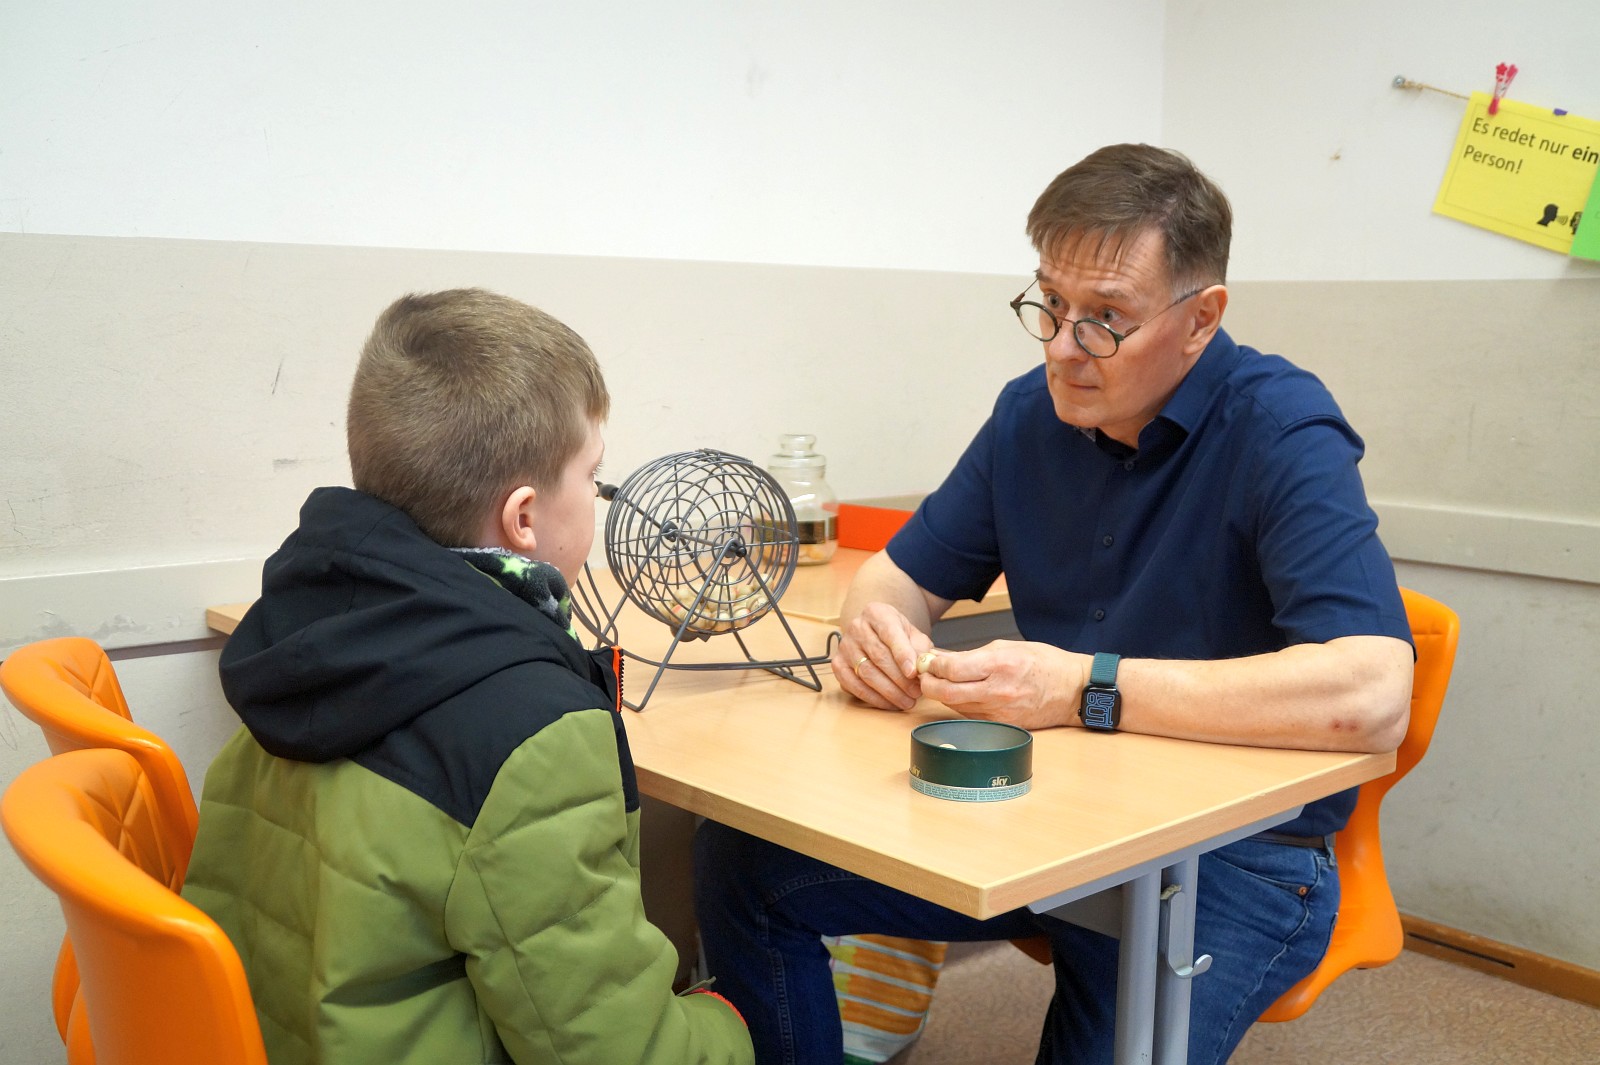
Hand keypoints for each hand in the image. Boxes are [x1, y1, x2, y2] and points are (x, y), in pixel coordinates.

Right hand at [833, 602, 934, 710]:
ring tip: (906, 702)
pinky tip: (889, 703)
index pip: (890, 634)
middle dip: (899, 679)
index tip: (913, 673)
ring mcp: (845, 646)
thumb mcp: (912, 635)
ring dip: (889, 692)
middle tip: (915, 693)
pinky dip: (873, 698)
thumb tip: (923, 667)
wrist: (874, 633)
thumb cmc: (897, 635)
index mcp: (877, 614)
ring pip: (866, 673)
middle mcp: (857, 627)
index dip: (902, 655)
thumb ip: (920, 649)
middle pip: (879, 657)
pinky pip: (854, 686)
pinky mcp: (838, 664)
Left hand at [917, 640, 1088, 730]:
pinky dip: (960, 706)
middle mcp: (998, 691)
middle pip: (947, 694)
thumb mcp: (1008, 647)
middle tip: (925, 676)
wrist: (1073, 691)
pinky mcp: (1003, 726)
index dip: (933, 665)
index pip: (953, 669)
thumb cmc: (1045, 664)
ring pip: (956, 707)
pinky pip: (971, 717)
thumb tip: (943, 658)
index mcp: (1000, 666)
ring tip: (940, 683)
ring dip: (942, 696)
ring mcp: (1000, 712)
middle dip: (929, 685)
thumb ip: (974, 655)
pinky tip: (960, 695)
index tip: (927, 660)